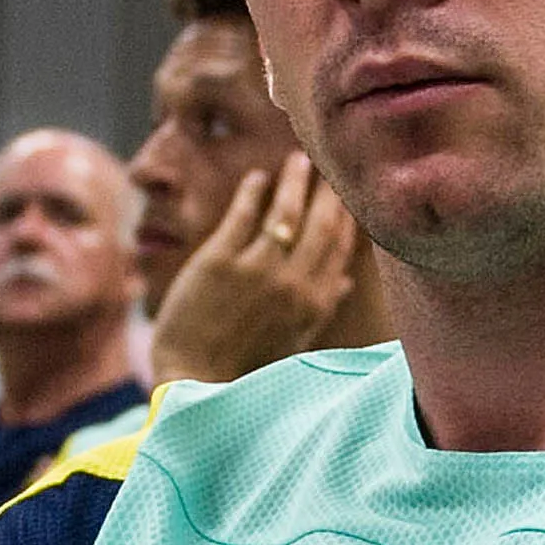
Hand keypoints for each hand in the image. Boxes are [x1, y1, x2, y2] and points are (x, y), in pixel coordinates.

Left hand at [150, 158, 366, 386]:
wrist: (196, 384)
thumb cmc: (245, 368)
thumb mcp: (294, 343)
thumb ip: (321, 307)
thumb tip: (345, 281)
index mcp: (315, 303)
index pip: (340, 246)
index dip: (346, 214)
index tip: (348, 192)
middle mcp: (293, 283)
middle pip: (320, 222)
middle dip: (327, 190)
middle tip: (329, 163)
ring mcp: (256, 270)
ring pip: (285, 211)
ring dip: (294, 180)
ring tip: (298, 160)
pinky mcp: (218, 262)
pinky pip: (242, 215)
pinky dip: (253, 191)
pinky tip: (257, 177)